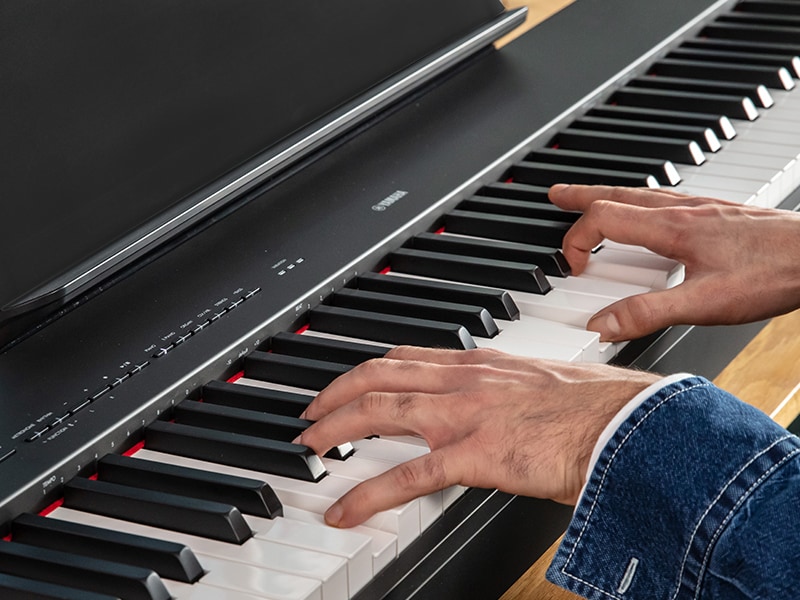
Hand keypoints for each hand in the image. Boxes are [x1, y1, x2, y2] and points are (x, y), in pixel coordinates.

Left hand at [297, 346, 659, 527]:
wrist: (629, 425)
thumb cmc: (598, 408)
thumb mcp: (542, 385)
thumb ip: (508, 391)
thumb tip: (495, 406)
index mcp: (482, 364)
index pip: (407, 357)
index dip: (367, 368)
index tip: (348, 381)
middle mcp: (465, 381)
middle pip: (380, 376)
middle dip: (337, 393)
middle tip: (311, 413)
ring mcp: (466, 415)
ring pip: (380, 411)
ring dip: (336, 428)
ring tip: (309, 447)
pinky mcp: (475, 454)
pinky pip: (406, 476)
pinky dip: (366, 493)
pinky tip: (344, 508)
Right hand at [549, 184, 799, 341]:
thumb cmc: (772, 274)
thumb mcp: (705, 303)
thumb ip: (648, 314)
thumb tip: (602, 324)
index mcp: (670, 227)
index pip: (602, 218)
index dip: (577, 241)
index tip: (574, 268)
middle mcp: (682, 210)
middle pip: (616, 194)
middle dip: (580, 196)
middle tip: (557, 195)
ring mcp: (700, 208)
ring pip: (640, 194)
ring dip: (607, 196)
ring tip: (591, 199)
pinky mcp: (717, 214)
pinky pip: (664, 200)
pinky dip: (638, 202)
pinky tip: (648, 215)